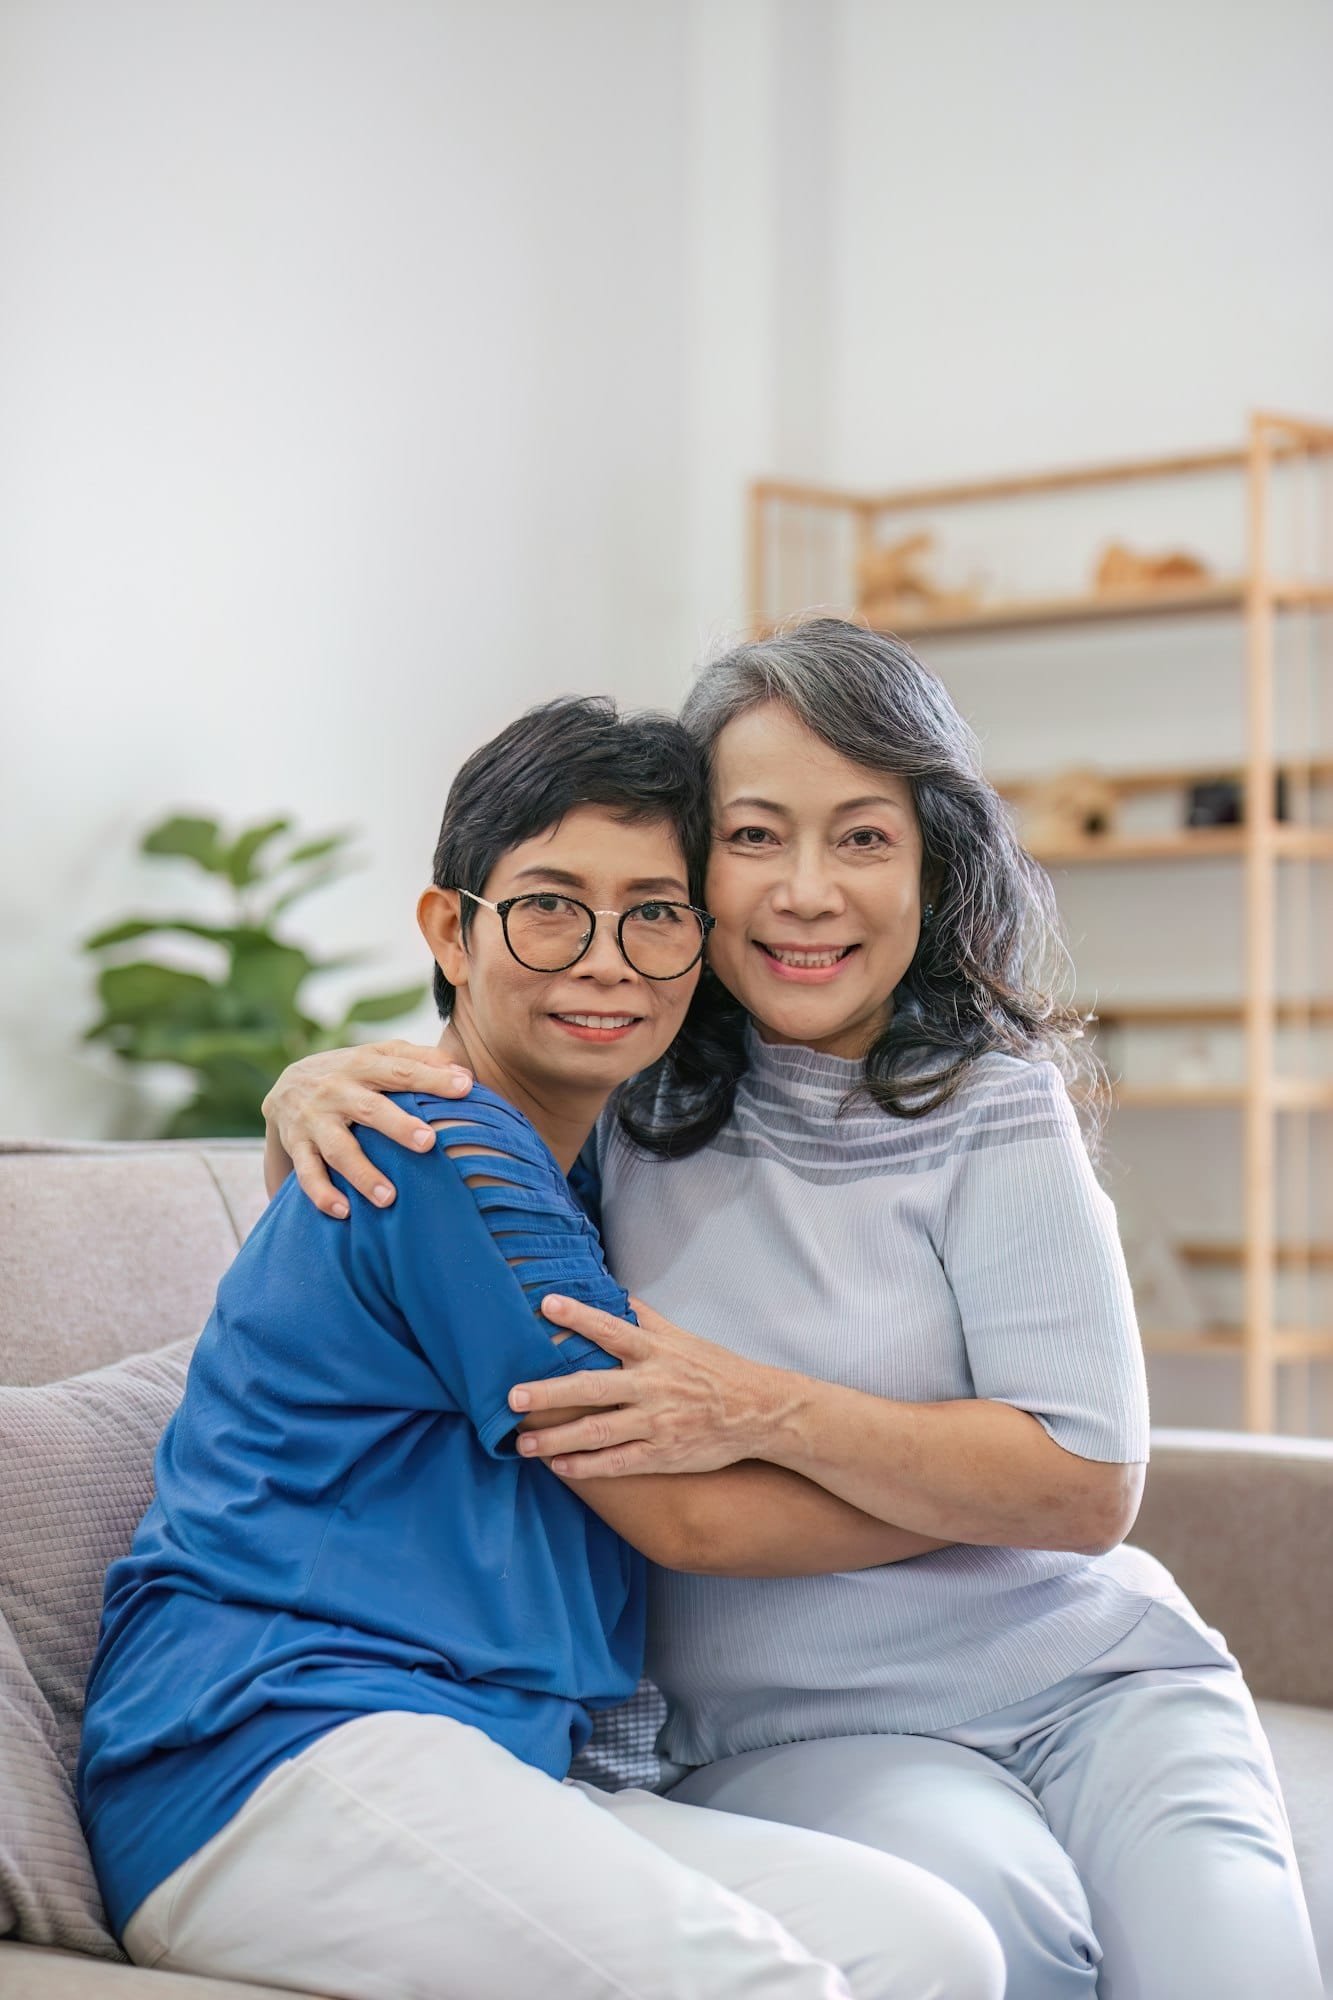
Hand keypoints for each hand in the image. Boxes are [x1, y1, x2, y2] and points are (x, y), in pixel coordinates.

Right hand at [261, 1040, 472, 1216]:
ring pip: (338, 1149)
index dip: (432, 1078)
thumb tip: (463, 1072)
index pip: (401, 1070)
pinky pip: (307, 1173)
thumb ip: (419, 1059)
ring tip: (389, 1198)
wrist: (285, 1085)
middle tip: (428, 1143)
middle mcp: (336, 1090)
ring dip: (362, 1174)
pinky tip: (343, 1212)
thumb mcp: (378, 1055)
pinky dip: (322, 1194)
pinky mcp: (297, 1146)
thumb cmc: (350, 1073)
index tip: (465, 1087)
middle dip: (398, 1126)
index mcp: (362, 1065)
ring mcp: (315, 1120)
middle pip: (370, 1109)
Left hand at [510, 1296, 787, 1477]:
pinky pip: (619, 1463)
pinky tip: (559, 1467)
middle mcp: (653, 1386)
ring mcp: (657, 1423)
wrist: (759, 1412)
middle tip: (513, 1397)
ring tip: (523, 1443)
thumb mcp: (682, 1337)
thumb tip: (613, 1291)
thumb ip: (644, 1318)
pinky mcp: (663, 1454)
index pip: (612, 1329)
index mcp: (656, 1352)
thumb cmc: (715, 1370)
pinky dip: (587, 1466)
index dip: (579, 1317)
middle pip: (594, 1388)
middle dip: (551, 1393)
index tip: (546, 1305)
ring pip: (600, 1432)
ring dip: (558, 1438)